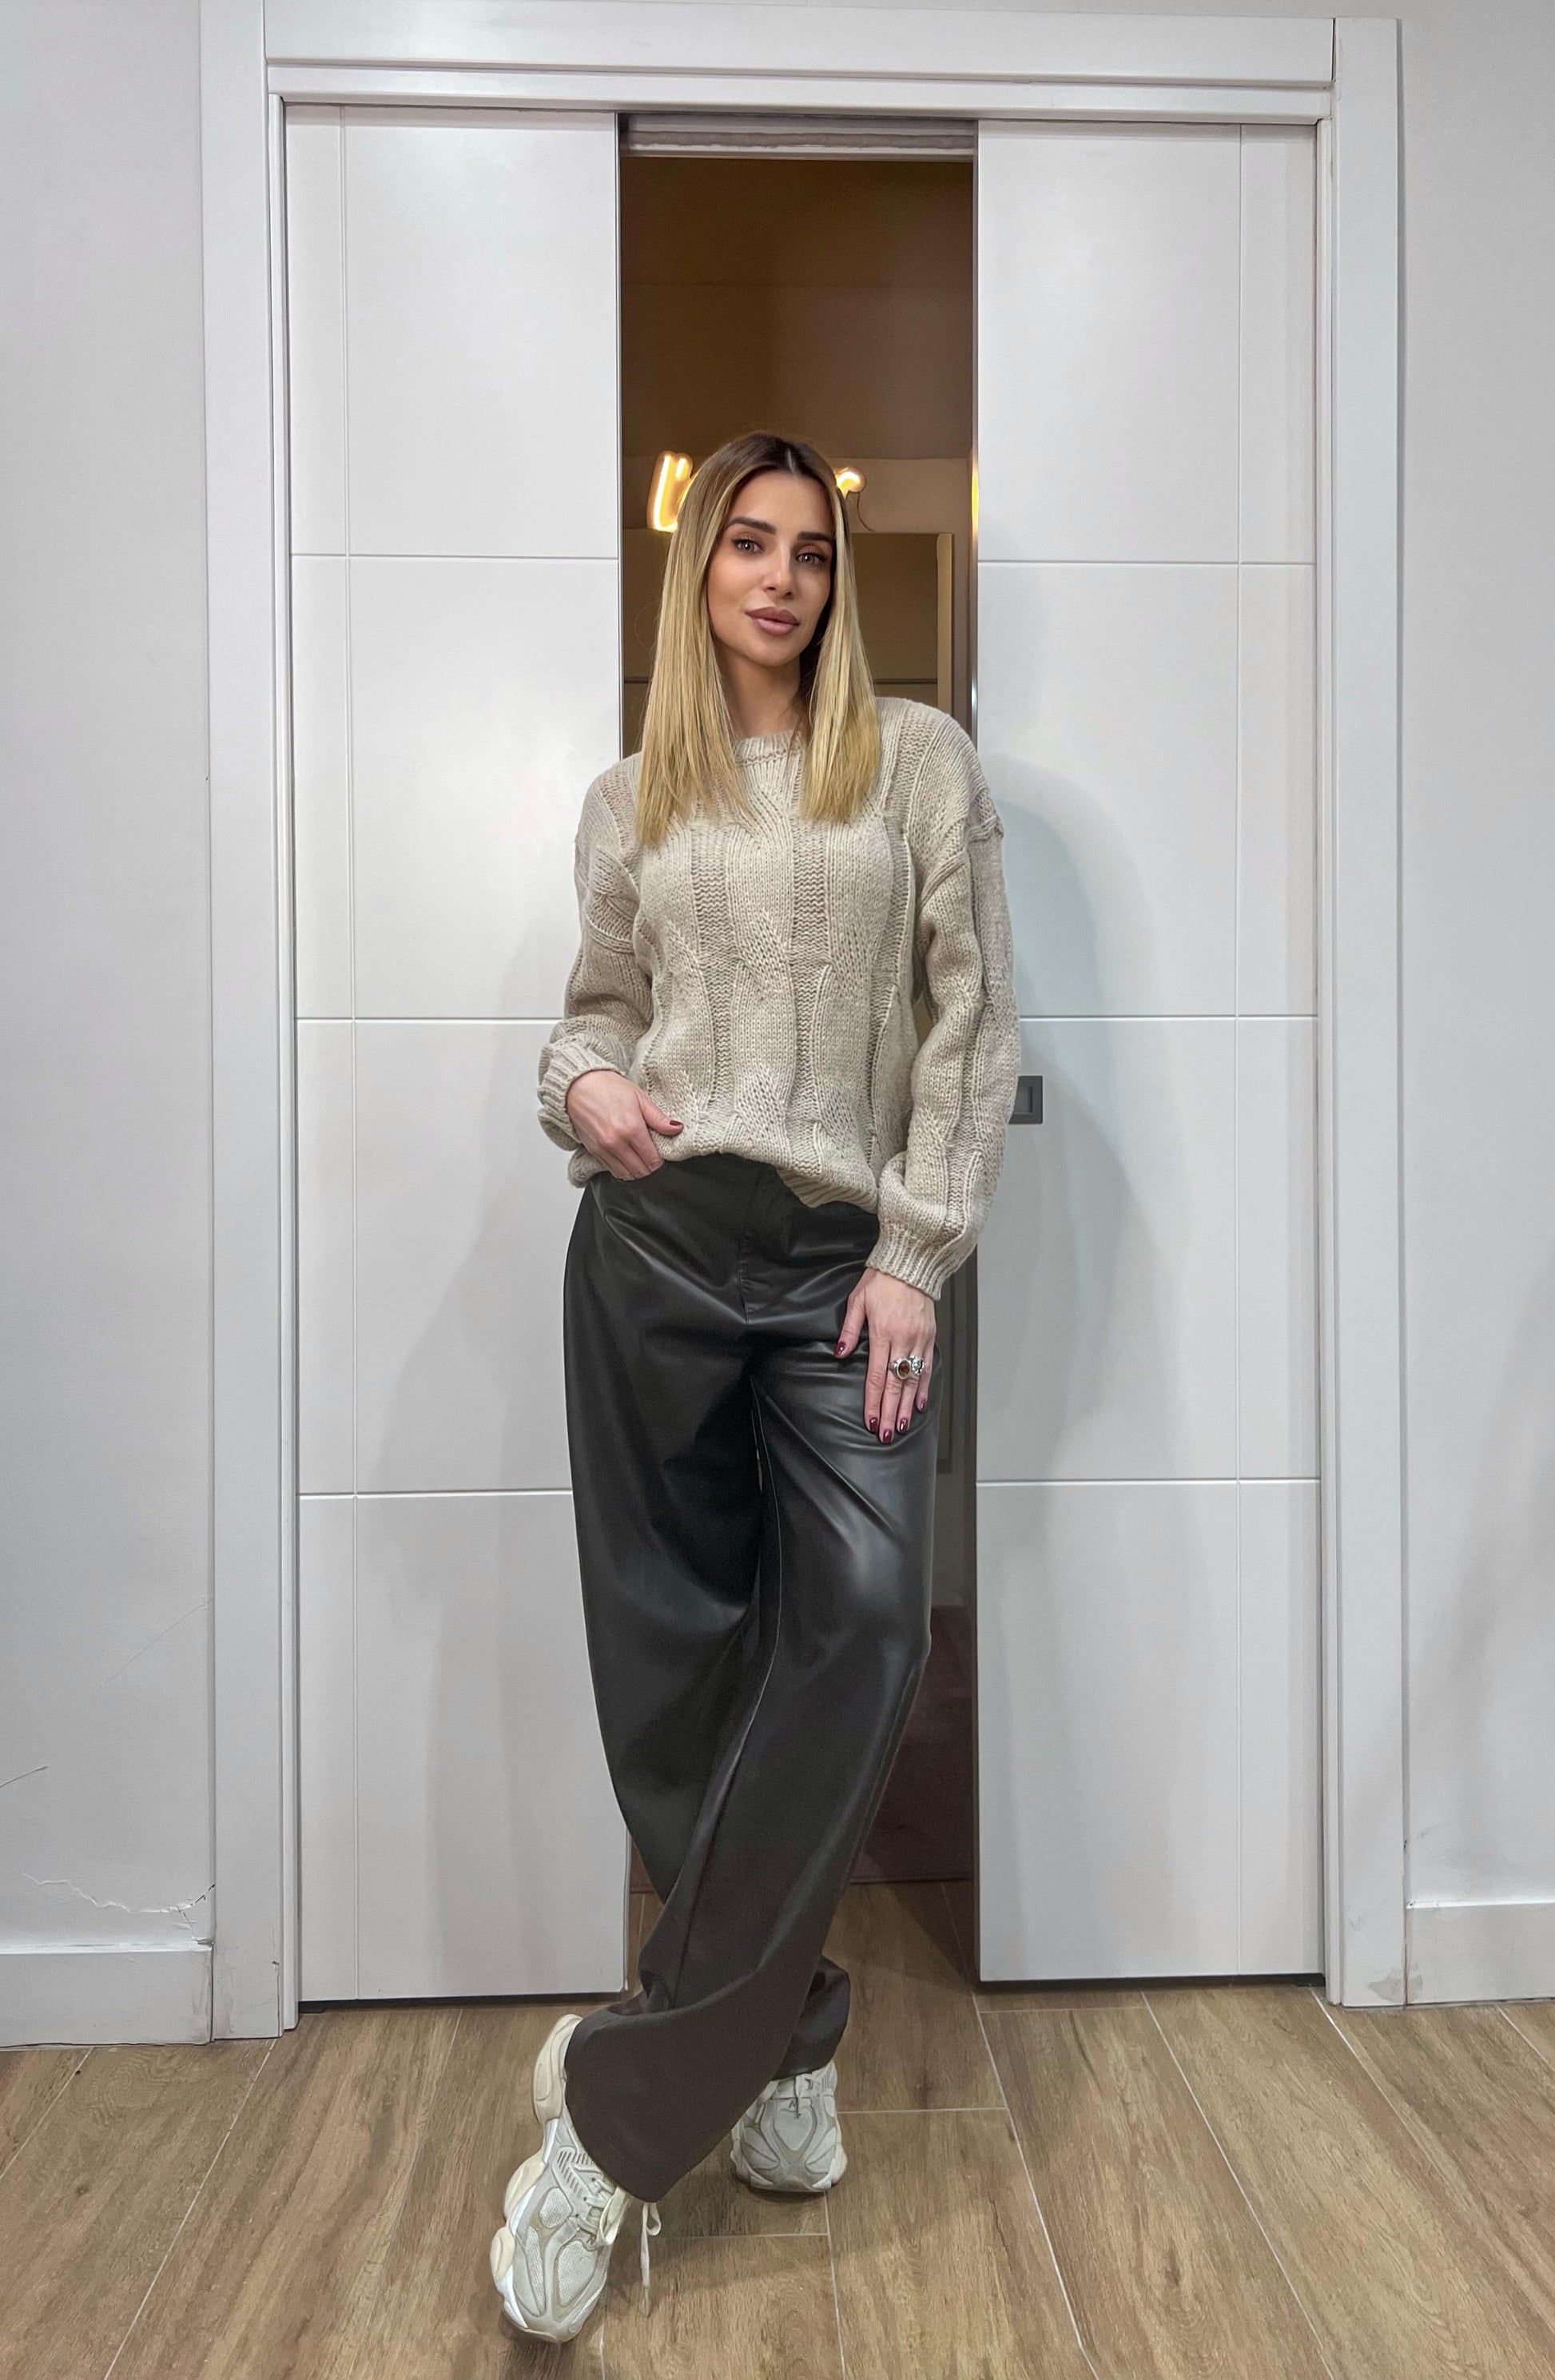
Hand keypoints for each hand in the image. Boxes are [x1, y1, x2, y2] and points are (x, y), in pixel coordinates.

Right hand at [564, 1069, 682, 1177]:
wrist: (578, 1086)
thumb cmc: (609, 1088)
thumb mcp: (640, 1098)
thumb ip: (658, 1118)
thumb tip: (676, 1128)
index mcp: (632, 1128)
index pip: (652, 1159)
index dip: (660, 1160)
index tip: (661, 1154)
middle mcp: (617, 1142)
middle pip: (641, 1171)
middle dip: (649, 1167)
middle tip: (652, 1157)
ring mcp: (604, 1149)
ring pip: (626, 1175)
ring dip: (636, 1171)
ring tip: (639, 1158)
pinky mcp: (593, 1151)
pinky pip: (612, 1170)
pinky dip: (622, 1168)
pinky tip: (626, 1157)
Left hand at [835, 1267, 934, 1442]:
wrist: (912, 1263)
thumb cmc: (881, 1280)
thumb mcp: (858, 1300)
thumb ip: (849, 1329)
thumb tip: (840, 1353)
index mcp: (882, 1332)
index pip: (877, 1375)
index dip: (874, 1401)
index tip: (871, 1421)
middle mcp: (903, 1339)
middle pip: (896, 1384)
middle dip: (891, 1412)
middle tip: (887, 1435)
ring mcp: (919, 1339)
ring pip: (913, 1379)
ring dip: (908, 1406)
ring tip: (902, 1426)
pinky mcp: (929, 1336)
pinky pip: (927, 1366)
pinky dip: (924, 1387)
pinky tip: (920, 1403)